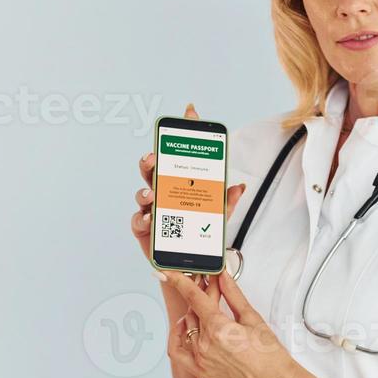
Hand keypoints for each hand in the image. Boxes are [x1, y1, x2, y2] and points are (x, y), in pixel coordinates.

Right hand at [129, 101, 244, 264]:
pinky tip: (150, 217)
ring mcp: (152, 208)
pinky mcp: (144, 228)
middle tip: (155, 156)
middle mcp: (163, 192)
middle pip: (154, 169)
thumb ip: (226, 203)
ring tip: (152, 193)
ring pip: (143, 192)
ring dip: (144, 189)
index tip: (190, 112)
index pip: (180, 153)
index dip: (184, 132)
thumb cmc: (199, 235)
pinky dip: (142, 217)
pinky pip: (139, 220)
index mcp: (180, 183)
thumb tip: (239, 186)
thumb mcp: (217, 218)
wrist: (190, 265)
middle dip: (151, 159)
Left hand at [162, 268, 303, 377]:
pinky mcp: (200, 370)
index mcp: (219, 330)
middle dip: (203, 293)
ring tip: (209, 306)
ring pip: (187, 326)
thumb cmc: (268, 354)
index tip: (169, 272)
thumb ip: (233, 294)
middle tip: (214, 286)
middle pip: (194, 309)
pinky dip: (176, 336)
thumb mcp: (252, 317)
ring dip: (194, 312)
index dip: (180, 280)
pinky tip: (183, 327)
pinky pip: (177, 351)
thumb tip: (222, 276)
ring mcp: (201, 359)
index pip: (194, 297)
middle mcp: (206, 345)